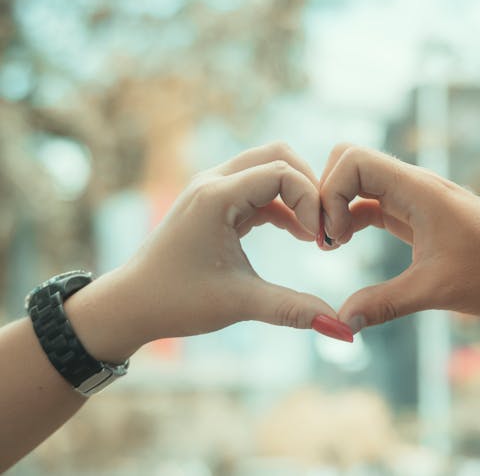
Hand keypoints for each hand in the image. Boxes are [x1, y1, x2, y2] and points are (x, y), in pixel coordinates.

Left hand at [69, 143, 344, 361]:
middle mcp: (214, 182)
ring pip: (269, 167)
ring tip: (316, 235)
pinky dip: (283, 204)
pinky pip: (259, 188)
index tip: (323, 240)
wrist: (130, 305)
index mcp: (216, 196)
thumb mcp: (240, 304)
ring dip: (297, 195)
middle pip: (278, 156)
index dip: (312, 201)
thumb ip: (294, 310)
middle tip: (325, 227)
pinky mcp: (215, 202)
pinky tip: (299, 234)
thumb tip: (343, 330)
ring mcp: (213, 189)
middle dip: (309, 186)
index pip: (282, 173)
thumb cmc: (176, 301)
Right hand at [319, 144, 479, 331]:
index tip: (334, 238)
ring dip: (338, 208)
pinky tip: (347, 245)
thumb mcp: (435, 291)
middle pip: (350, 161)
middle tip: (325, 238)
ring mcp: (415, 197)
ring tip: (331, 246)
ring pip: (360, 182)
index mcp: (418, 189)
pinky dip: (353, 218)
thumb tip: (340, 324)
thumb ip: (384, 304)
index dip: (330, 192)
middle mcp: (414, 184)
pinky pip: (373, 203)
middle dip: (327, 194)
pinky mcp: (418, 214)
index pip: (352, 160)